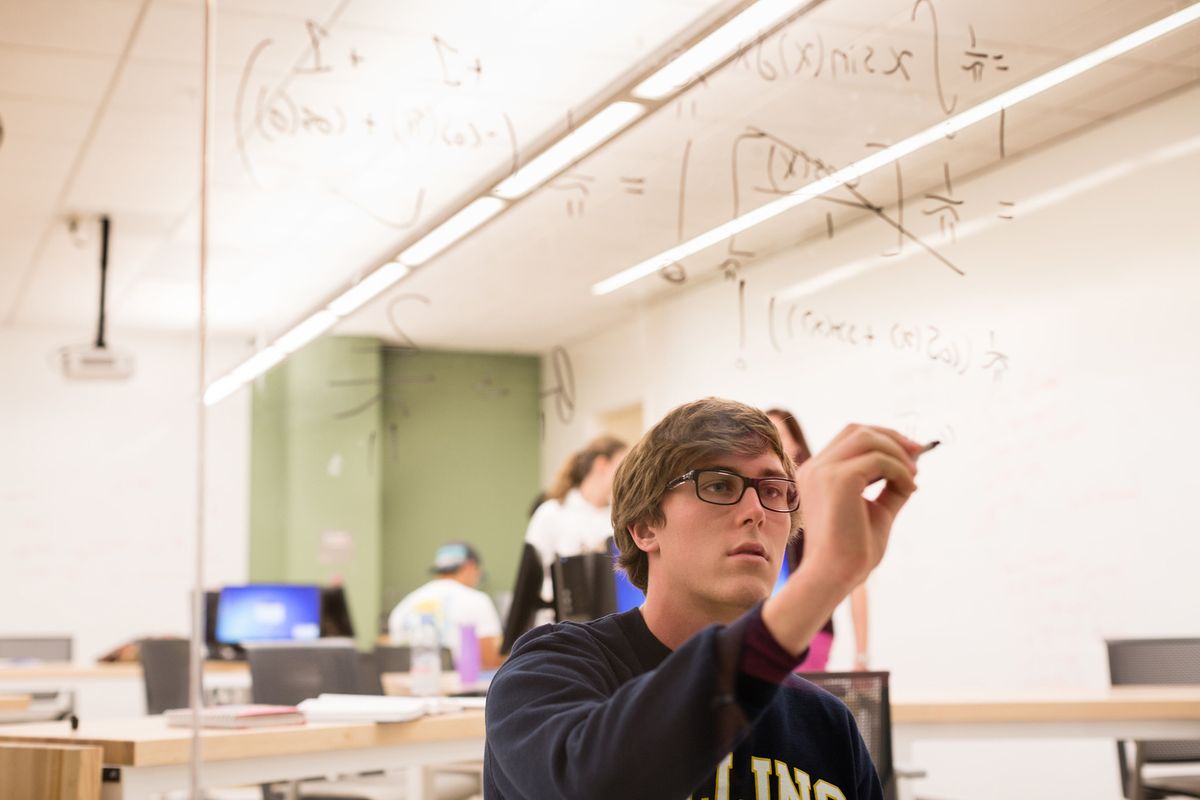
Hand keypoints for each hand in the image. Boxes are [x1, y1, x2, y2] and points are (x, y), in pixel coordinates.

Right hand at [793, 424, 922, 591]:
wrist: (834, 576)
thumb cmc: (852, 551)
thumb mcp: (876, 512)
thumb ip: (889, 489)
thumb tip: (912, 469)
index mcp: (818, 473)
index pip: (849, 438)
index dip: (882, 438)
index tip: (910, 454)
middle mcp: (815, 467)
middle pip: (857, 429)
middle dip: (892, 437)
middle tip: (919, 455)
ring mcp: (823, 470)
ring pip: (868, 438)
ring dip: (898, 453)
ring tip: (912, 477)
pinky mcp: (838, 480)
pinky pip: (878, 459)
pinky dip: (900, 470)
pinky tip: (908, 489)